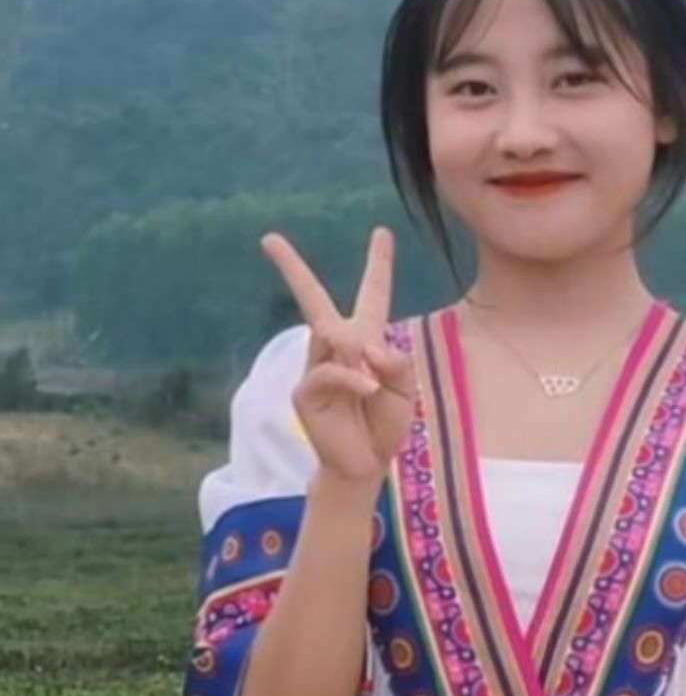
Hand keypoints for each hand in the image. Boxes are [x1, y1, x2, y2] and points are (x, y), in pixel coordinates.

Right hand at [261, 226, 413, 485]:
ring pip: (329, 333)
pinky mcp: (307, 392)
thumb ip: (397, 363)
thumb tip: (367, 346)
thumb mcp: (406, 390)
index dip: (378, 264)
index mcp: (367, 341)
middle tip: (270, 238)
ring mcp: (317, 368)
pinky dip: (351, 377)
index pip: (373, 295)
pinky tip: (367, 388)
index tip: (381, 232)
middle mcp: (337, 348)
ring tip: (372, 382)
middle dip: (292, 268)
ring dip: (354, 350)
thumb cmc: (385, 424)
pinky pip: (327, 371)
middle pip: (313, 299)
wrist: (366, 463)